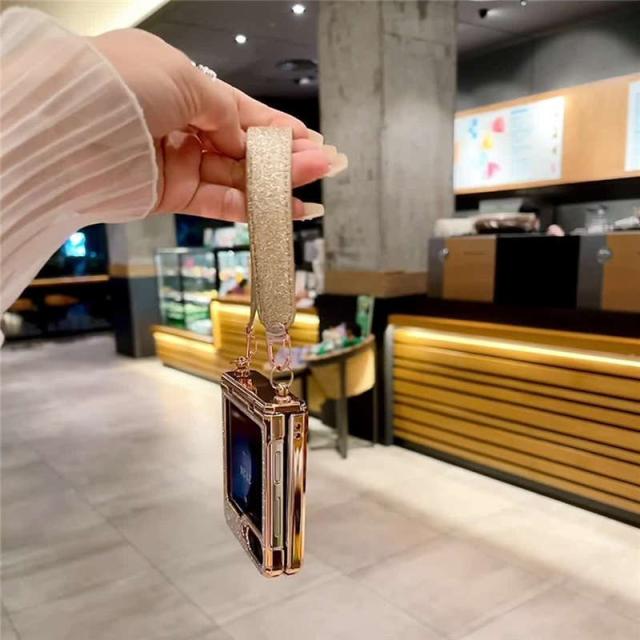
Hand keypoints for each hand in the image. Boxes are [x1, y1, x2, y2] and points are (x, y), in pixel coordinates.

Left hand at [90, 28, 345, 220]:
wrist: (70, 127)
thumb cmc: (125, 85)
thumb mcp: (186, 80)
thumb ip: (225, 111)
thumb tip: (246, 139)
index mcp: (182, 86)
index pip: (241, 110)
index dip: (278, 126)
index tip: (311, 140)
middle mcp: (182, 125)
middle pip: (244, 146)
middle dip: (286, 156)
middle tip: (324, 165)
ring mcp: (178, 162)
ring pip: (237, 176)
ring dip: (276, 184)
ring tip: (313, 187)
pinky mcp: (172, 195)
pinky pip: (219, 202)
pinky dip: (251, 208)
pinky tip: (282, 209)